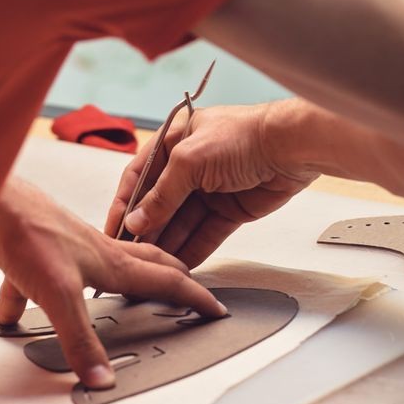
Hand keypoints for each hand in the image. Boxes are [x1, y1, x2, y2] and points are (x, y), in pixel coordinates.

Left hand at [0, 177, 226, 388]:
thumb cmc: (28, 230)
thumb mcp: (59, 294)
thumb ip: (80, 339)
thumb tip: (100, 377)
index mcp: (112, 262)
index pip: (165, 280)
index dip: (193, 296)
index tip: (214, 307)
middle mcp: (93, 254)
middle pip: (142, 266)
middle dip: (167, 278)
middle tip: (184, 288)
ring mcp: (63, 254)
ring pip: (91, 276)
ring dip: (103, 290)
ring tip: (110, 302)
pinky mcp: (30, 258)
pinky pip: (34, 286)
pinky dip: (25, 301)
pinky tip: (11, 315)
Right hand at [103, 103, 317, 268]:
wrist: (290, 147)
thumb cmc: (243, 136)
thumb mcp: (189, 160)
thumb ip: (162, 194)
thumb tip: (137, 222)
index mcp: (173, 142)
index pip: (138, 178)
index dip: (124, 205)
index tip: (112, 231)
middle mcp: (189, 166)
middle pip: (159, 204)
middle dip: (146, 230)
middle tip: (131, 256)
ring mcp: (210, 189)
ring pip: (182, 223)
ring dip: (167, 244)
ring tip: (152, 267)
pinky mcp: (230, 210)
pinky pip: (206, 234)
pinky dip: (193, 249)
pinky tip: (178, 267)